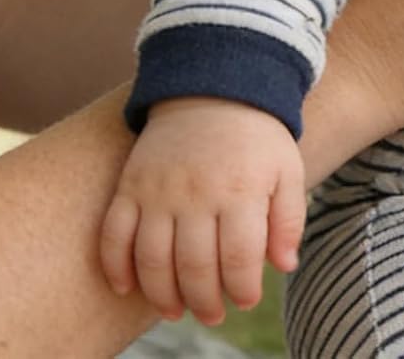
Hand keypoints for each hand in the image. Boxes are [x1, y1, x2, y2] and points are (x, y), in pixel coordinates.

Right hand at [98, 99, 304, 325]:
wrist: (214, 88)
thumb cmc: (256, 137)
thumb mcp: (287, 169)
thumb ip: (290, 218)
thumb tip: (285, 266)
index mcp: (241, 190)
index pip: (239, 258)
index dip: (242, 289)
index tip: (247, 299)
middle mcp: (196, 193)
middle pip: (194, 267)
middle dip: (205, 302)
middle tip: (213, 315)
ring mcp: (158, 190)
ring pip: (152, 260)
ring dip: (162, 296)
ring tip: (177, 312)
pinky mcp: (130, 185)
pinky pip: (113, 235)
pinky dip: (115, 267)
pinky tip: (126, 289)